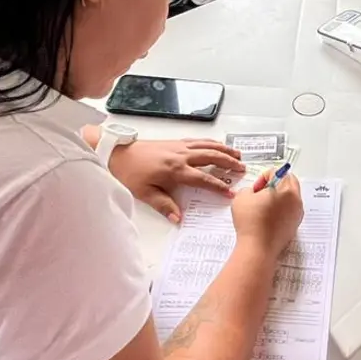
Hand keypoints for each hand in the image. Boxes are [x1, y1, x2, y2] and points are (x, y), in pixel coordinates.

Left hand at [107, 138, 244, 221]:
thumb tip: (179, 219)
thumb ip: (164, 206)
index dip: (218, 186)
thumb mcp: (145, 194)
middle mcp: (181, 156)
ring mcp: (179, 146)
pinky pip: (199, 141)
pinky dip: (212, 142)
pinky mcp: (176, 142)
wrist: (118, 152)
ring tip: (238, 154)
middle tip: (242, 169)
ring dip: (225, 150)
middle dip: (229, 163)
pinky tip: (218, 145)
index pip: (203, 179)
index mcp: (176, 171)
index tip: (231, 193)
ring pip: (208, 146)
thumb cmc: (130, 173)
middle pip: (212, 157)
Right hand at [232, 171, 304, 258]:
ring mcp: (297, 214)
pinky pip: (289, 211)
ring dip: (278, 198)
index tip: (256, 189)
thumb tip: (253, 193)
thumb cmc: (251, 222)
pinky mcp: (294, 226)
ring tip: (263, 208)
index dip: (263, 177)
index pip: (277, 172)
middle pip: (289, 182)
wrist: (258, 248)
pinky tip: (267, 219)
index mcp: (286, 189)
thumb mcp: (242, 197)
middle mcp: (296, 200)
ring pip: (290, 197)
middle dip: (275, 184)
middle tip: (261, 194)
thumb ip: (249, 189)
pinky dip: (280, 211)